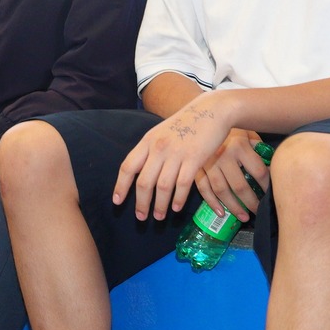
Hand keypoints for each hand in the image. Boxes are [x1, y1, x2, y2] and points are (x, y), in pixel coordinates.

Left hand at [113, 98, 237, 220]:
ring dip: (159, 205)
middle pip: (143, 182)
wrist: (212, 111)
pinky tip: (177, 208)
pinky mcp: (194, 158)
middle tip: (141, 218)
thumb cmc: (186, 124)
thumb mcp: (161, 132)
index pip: (127, 167)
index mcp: (147, 141)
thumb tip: (139, 170)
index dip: (121, 186)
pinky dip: (178, 199)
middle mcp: (158, 148)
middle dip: (141, 203)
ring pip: (162, 187)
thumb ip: (150, 150)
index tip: (117, 202)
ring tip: (158, 217)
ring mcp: (176, 153)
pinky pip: (182, 184)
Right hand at [193, 128, 270, 222]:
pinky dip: (211, 203)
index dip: (267, 186)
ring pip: (222, 191)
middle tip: (258, 212)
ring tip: (243, 217)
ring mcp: (208, 164)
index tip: (271, 195)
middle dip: (251, 202)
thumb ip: (260, 149)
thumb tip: (274, 167)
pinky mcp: (196, 168)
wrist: (203, 118)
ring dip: (233, 207)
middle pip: (241, 186)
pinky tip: (221, 212)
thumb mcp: (249, 133)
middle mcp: (224, 156)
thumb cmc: (232, 128)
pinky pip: (203, 189)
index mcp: (240, 146)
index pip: (259, 172)